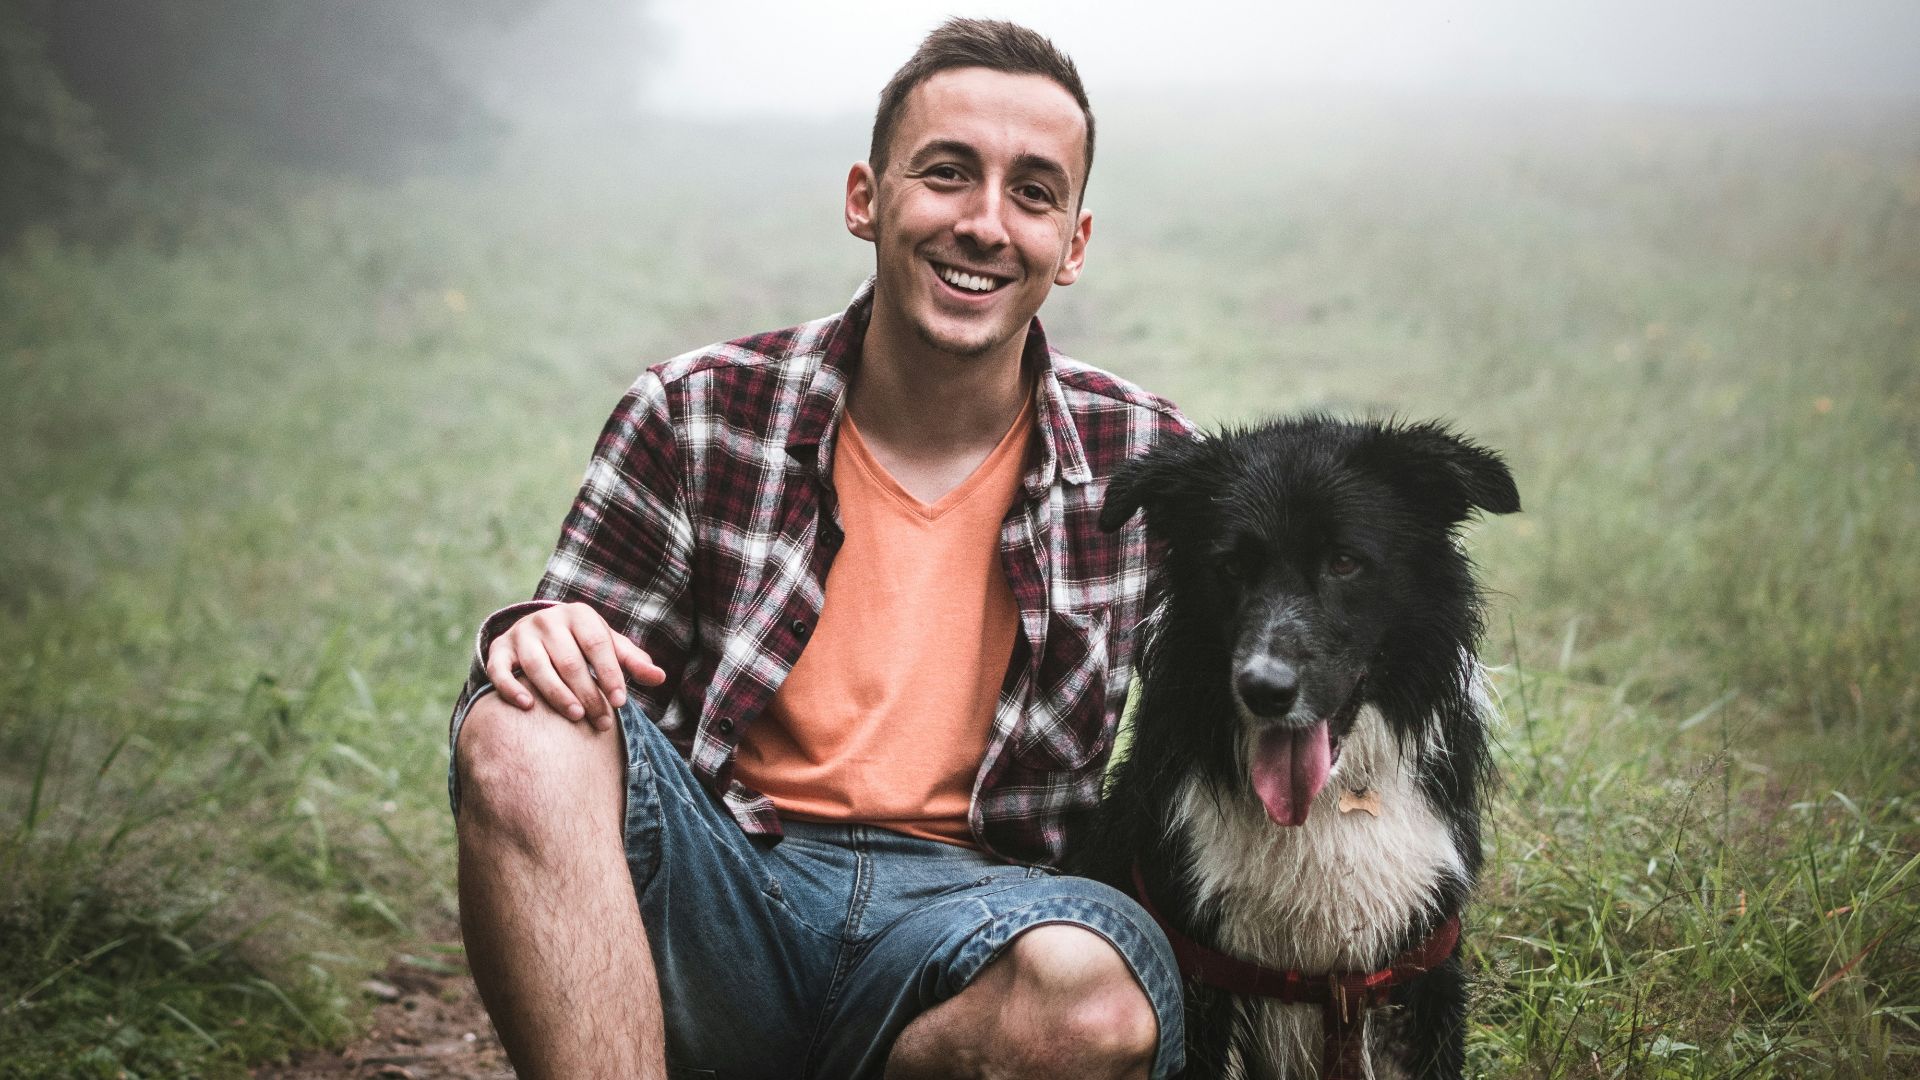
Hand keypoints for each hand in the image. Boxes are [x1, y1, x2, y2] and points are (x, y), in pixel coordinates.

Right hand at [484, 602, 666, 730]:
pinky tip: (528, 707)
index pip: (597, 644)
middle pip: (570, 661)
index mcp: (579, 615)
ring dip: (557, 694)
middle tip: (602, 722)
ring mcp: (521, 634)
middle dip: (588, 694)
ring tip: (576, 716)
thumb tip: (660, 677)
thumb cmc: (581, 643)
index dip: (610, 674)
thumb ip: (632, 661)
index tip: (620, 702)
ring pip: (537, 667)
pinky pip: (500, 669)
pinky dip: (512, 688)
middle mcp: (548, 620)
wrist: (537, 631)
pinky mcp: (499, 649)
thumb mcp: (608, 646)